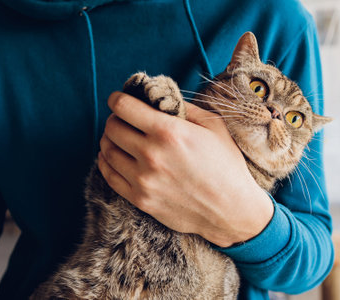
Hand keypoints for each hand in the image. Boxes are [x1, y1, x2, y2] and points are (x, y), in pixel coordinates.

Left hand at [98, 91, 273, 246]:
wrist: (232, 210)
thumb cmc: (226, 165)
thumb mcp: (213, 126)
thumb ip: (183, 108)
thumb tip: (159, 99)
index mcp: (168, 132)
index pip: (123, 107)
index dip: (117, 98)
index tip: (118, 99)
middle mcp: (151, 155)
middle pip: (112, 127)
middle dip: (115, 118)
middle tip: (123, 120)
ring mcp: (143, 180)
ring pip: (107, 151)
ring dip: (109, 140)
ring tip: (119, 138)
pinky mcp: (140, 199)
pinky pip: (109, 176)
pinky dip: (107, 162)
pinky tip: (115, 157)